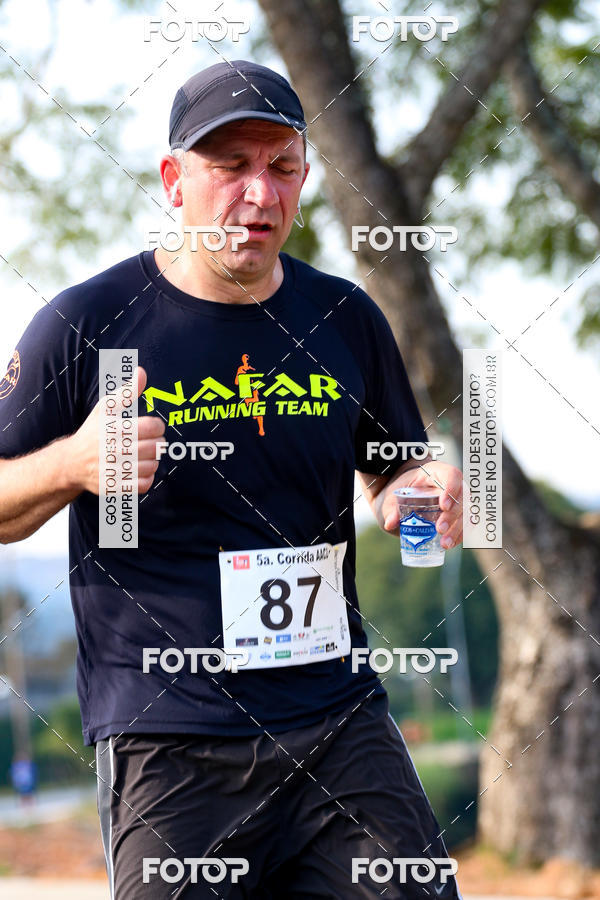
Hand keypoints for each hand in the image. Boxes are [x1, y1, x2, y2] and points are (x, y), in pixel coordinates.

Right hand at [67, 366, 165, 495]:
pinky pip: (143, 484)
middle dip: (157, 443)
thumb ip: (127, 392)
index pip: (153, 427)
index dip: (157, 426)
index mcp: (113, 428)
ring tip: (145, 456)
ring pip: (152, 466)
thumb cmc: (93, 432)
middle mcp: (113, 449)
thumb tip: (142, 372)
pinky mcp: (113, 487)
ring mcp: (113, 470)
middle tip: (151, 442)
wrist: (71, 463)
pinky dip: (147, 478)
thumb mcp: (106, 409)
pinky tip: (140, 470)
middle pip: (156, 447)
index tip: (151, 427)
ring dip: (153, 461)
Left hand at [381, 461, 462, 549]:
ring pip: (466, 512)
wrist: (408, 491)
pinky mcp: (459, 511)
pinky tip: (450, 544)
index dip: (451, 489)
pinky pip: (466, 522)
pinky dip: (460, 534)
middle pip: (462, 497)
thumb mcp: (395, 494)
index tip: (443, 506)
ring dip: (458, 529)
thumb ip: (392, 507)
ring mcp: (458, 497)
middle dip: (452, 516)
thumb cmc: (403, 488)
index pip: (452, 475)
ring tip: (445, 543)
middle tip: (440, 529)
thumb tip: (390, 523)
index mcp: (437, 472)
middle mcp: (453, 483)